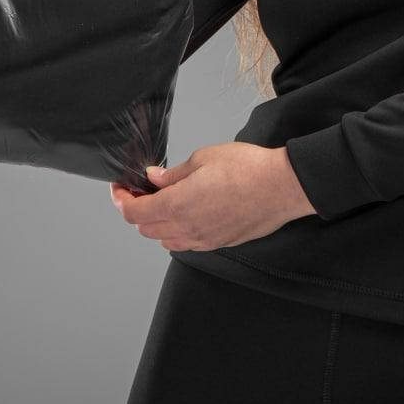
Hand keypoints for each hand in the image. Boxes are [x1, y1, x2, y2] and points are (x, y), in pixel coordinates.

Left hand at [109, 142, 316, 250]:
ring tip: (163, 201)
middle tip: (141, 190)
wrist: (282, 187)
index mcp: (178, 205)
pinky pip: (186, 243)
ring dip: (156, 223)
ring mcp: (203, 239)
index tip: (121, 188)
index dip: (121, 199)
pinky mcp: (219, 243)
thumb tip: (154, 179)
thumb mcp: (203, 159)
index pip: (133, 212)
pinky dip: (176, 231)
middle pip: (145, 229)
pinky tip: (187, 213)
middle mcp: (187, 228)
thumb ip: (173, 174)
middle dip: (136, 209)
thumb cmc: (248, 169)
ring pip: (164, 240)